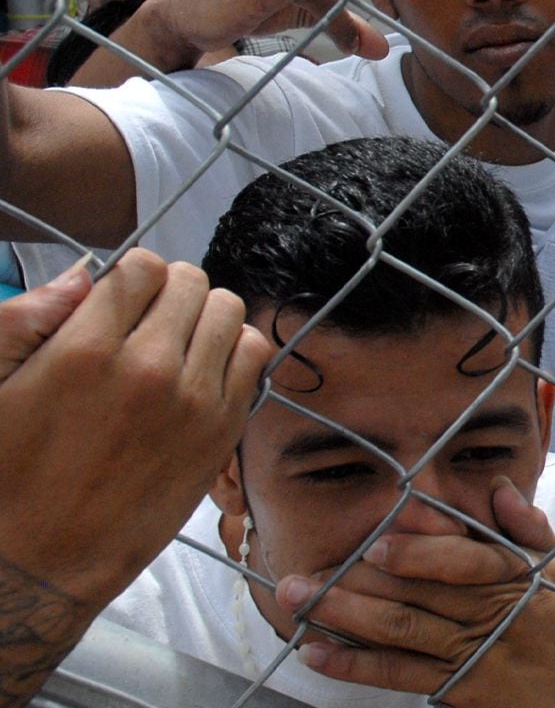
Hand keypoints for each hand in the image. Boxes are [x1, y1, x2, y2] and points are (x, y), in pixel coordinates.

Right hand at [0, 250, 270, 606]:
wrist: (39, 562)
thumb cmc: (2, 474)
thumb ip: (27, 319)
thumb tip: (85, 273)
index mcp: (84, 351)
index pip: (140, 267)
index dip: (126, 277)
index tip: (115, 302)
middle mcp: (148, 369)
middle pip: (191, 282)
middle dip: (166, 292)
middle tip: (142, 325)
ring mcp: (194, 401)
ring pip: (229, 311)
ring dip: (203, 317)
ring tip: (173, 345)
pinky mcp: (222, 431)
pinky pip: (254, 356)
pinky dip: (233, 351)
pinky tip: (201, 371)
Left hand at [284, 478, 554, 706]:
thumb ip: (527, 525)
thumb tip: (497, 486)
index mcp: (514, 574)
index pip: (466, 558)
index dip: (421, 552)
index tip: (376, 543)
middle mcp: (490, 611)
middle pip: (418, 594)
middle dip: (358, 582)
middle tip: (303, 573)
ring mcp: (471, 652)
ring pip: (401, 630)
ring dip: (344, 616)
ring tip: (298, 603)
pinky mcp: (457, 687)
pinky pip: (400, 673)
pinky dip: (356, 664)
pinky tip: (318, 653)